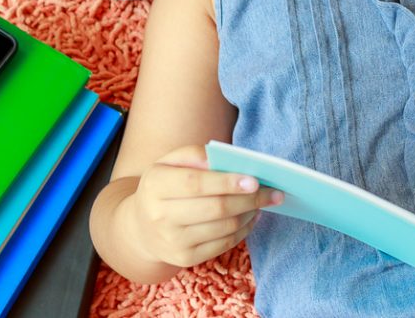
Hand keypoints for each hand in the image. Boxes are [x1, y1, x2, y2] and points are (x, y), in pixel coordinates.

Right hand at [129, 145, 283, 268]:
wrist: (140, 227)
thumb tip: (225, 160)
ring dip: (250, 213)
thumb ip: (195, 154)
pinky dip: (244, 229)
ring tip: (264, 201)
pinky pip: (224, 244)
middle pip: (216, 208)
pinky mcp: (185, 259)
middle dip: (249, 199)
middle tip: (273, 192)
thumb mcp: (169, 163)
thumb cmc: (163, 186)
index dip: (227, 182)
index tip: (254, 179)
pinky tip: (252, 216)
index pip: (196, 183)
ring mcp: (173, 241)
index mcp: (155, 185)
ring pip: (224, 227)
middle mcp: (160, 216)